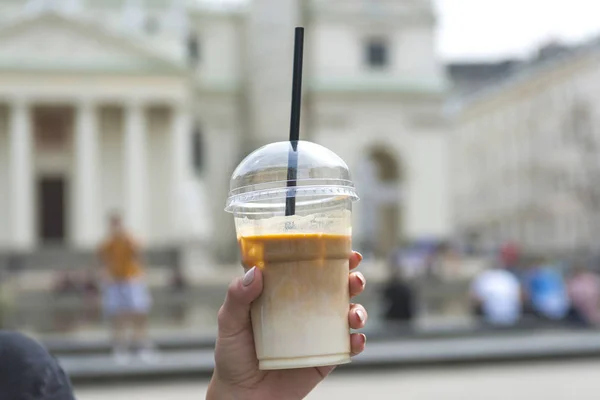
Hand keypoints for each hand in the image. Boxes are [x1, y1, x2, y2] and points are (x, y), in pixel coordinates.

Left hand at [207, 251, 367, 399]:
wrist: (242, 397)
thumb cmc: (233, 355)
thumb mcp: (229, 322)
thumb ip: (238, 297)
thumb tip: (255, 272)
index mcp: (286, 294)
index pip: (310, 268)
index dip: (330, 256)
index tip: (343, 248)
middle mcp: (306, 310)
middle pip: (337, 288)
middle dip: (353, 279)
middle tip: (355, 279)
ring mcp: (318, 334)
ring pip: (348, 315)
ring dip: (359, 310)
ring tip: (355, 315)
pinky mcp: (325, 357)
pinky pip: (347, 347)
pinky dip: (357, 342)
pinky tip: (356, 340)